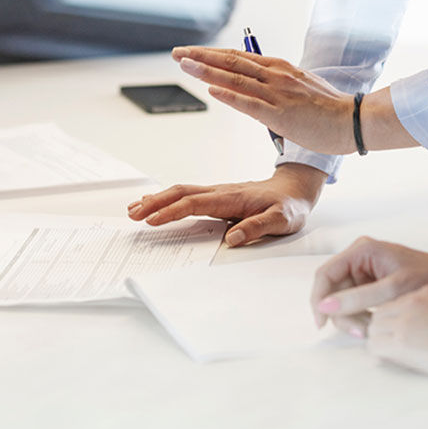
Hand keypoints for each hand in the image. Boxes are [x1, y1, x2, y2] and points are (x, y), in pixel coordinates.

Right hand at [127, 163, 326, 246]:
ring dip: (157, 199)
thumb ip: (258, 228)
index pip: (194, 203)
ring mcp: (217, 192)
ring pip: (181, 192)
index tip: (152, 221)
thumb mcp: (282, 220)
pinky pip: (188, 195)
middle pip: (181, 193)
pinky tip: (156, 203)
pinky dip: (168, 198)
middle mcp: (220, 192)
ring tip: (134, 208)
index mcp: (232, 198)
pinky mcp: (217, 196)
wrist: (295, 189)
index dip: (172, 212)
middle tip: (132, 215)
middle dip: (155, 203)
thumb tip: (232, 239)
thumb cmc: (289, 206)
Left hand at [171, 47, 356, 154]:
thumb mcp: (300, 88)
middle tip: (177, 53)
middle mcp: (276, 76)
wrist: (354, 120)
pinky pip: (251, 104)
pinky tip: (212, 90)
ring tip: (185, 65)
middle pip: (232, 62)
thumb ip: (278, 85)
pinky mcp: (282, 114)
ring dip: (207, 71)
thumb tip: (258, 87)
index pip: (238, 57)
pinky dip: (230, 95)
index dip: (211, 54)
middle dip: (201, 57)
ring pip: (236, 79)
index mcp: (279, 68)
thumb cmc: (329, 109)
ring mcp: (278, 94)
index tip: (191, 52)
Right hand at [311, 237, 427, 335]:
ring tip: (370, 332)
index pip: (325, 274)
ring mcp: (368, 273)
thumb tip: (324, 307)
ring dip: (352, 318)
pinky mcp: (377, 286)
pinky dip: (362, 317)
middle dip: (341, 313)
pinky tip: (374, 327)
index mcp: (362, 250)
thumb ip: (357, 299)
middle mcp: (361, 259)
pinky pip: (358, 303)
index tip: (322, 324)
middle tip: (360, 333)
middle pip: (333, 289)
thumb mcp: (393, 290)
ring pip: (344, 300)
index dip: (319, 300)